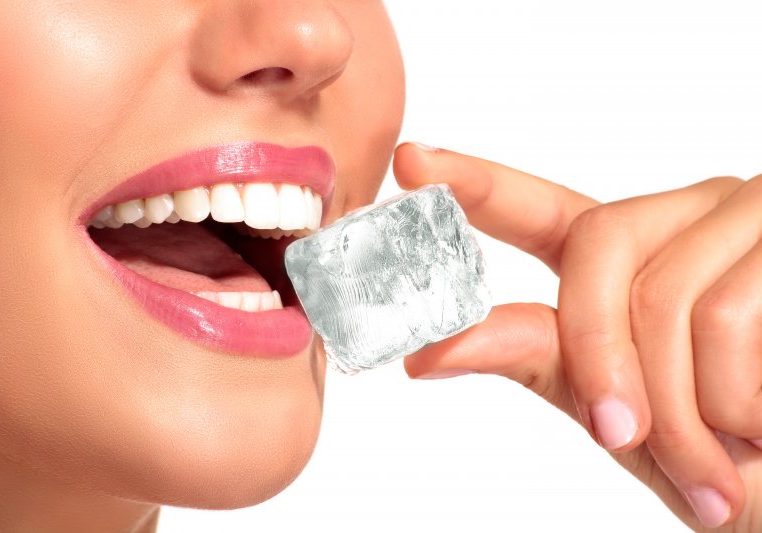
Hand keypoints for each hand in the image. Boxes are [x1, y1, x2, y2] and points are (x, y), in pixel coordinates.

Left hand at [393, 142, 761, 530]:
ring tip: (724, 461)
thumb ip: (543, 362)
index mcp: (634, 261)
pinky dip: (735, 405)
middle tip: (622, 436)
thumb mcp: (625, 416)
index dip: (475, 185)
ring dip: (681, 411)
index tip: (411, 162)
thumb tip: (428, 349)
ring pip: (666, 298)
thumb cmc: (736, 457)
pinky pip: (730, 317)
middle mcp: (687, 220)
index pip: (541, 210)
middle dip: (600, 360)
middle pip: (596, 254)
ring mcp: (749, 217)